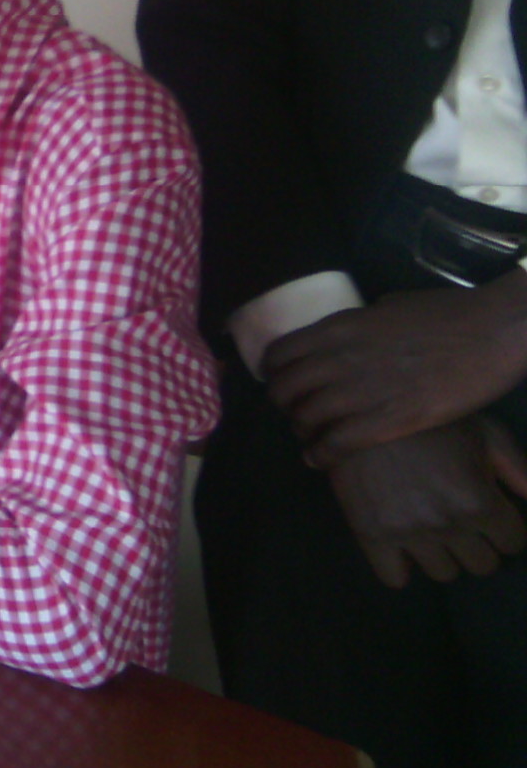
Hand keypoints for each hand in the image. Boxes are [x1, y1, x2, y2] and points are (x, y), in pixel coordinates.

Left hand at [266, 280, 526, 461]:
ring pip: (306, 418)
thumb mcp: (388, 307)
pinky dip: (321, 454)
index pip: (279, 354)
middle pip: (284, 389)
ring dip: (302, 432)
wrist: (493, 331)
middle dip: (283, 405)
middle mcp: (340, 357)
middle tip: (295, 414)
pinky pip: (337, 443)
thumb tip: (352, 334)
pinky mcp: (392, 419)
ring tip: (310, 438)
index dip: (273, 373)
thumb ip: (361, 324)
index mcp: (339, 328)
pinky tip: (319, 459)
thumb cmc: (448, 314)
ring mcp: (363, 389)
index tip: (280, 383)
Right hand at [325, 418, 526, 587]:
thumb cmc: (431, 420)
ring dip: (441, 553)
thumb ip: (519, 470)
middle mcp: (449, 524)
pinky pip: (394, 578)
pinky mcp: (370, 534)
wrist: (360, 407)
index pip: (512, 542)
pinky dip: (399, 567)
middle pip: (481, 565)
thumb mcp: (486, 432)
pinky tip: (398, 545)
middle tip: (458, 519)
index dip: (502, 526)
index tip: (486, 511)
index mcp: (481, 501)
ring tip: (427, 526)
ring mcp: (408, 532)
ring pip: (443, 573)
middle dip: (476, 543)